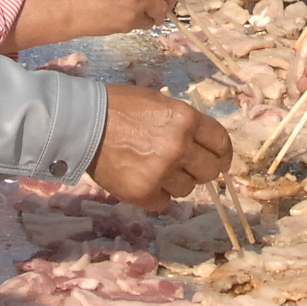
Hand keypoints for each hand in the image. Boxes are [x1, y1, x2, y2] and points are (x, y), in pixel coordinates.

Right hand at [89, 85, 231, 211]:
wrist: (83, 123)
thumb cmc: (120, 107)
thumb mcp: (160, 103)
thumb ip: (184, 124)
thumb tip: (203, 145)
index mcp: (186, 120)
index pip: (221, 143)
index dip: (223, 153)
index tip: (220, 159)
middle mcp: (179, 147)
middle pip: (210, 171)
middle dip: (202, 170)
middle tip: (188, 167)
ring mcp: (161, 172)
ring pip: (187, 189)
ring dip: (176, 182)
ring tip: (154, 168)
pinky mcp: (144, 193)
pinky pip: (164, 202)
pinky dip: (156, 195)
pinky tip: (142, 179)